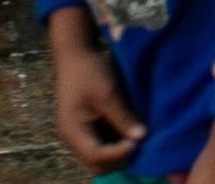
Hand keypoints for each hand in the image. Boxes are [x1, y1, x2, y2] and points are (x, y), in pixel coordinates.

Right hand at [45, 8, 147, 171]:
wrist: (76, 53)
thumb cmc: (89, 71)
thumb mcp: (107, 93)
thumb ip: (122, 117)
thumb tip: (141, 138)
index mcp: (73, 132)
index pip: (96, 156)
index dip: (118, 154)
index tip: (138, 142)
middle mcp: (73, 138)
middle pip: (96, 162)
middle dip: (119, 158)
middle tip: (139, 143)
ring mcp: (79, 133)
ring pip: (100, 156)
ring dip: (118, 152)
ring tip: (137, 138)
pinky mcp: (86, 126)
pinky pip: (101, 143)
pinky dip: (116, 143)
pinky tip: (130, 132)